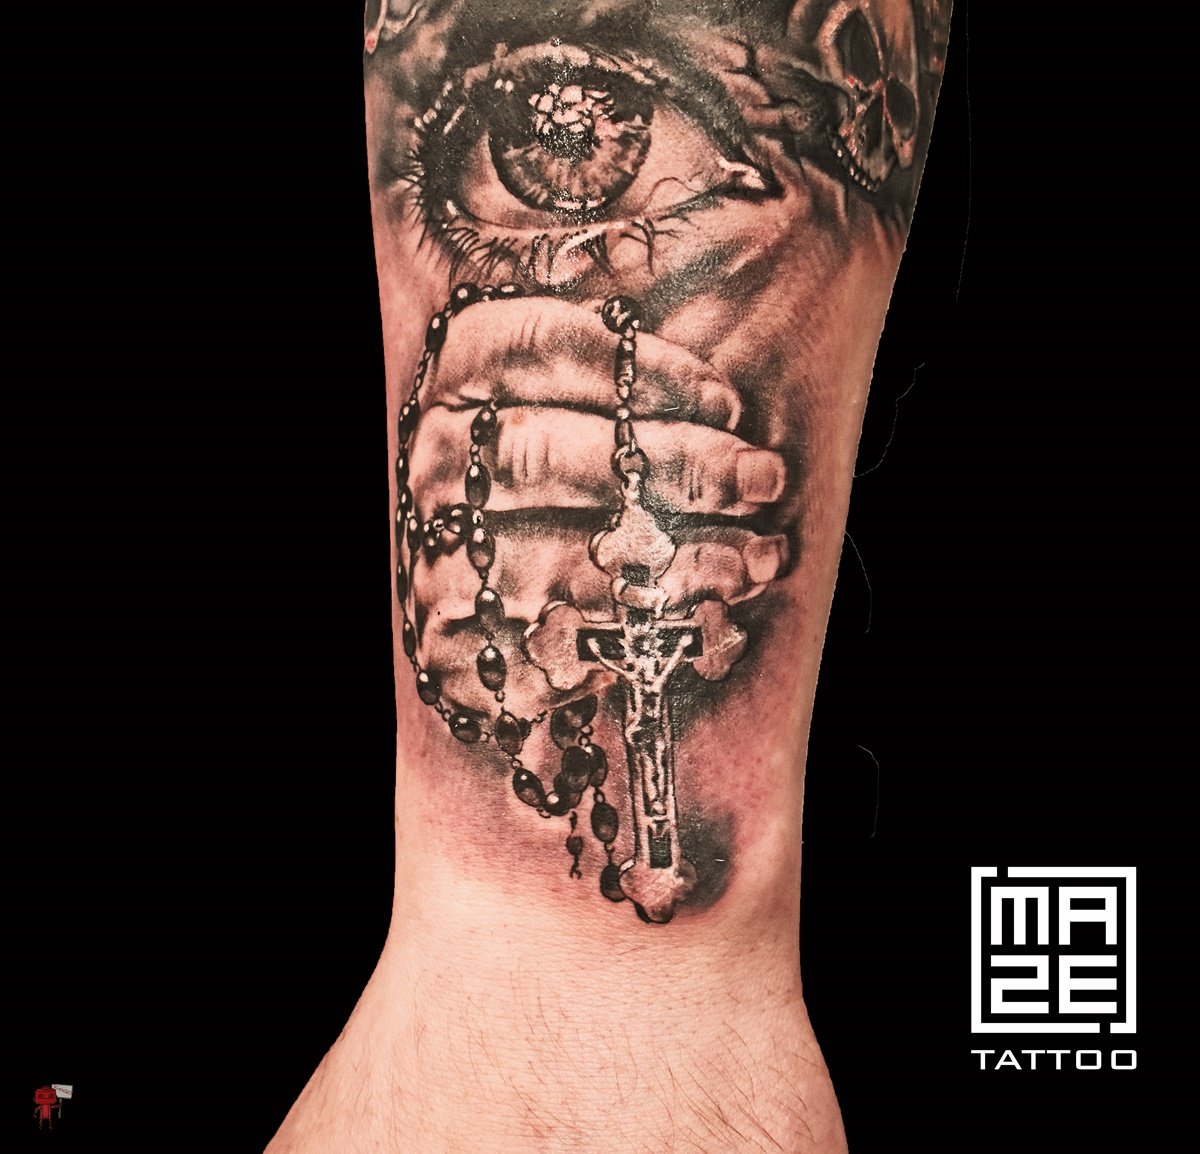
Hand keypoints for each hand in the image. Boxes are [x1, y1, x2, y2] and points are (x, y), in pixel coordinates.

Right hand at [402, 294, 790, 716]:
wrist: (488, 609)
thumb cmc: (556, 489)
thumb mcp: (572, 407)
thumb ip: (623, 383)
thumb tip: (725, 409)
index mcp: (455, 380)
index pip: (533, 346)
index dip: (638, 369)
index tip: (727, 402)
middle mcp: (436, 466)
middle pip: (544, 453)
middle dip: (670, 465)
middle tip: (762, 477)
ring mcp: (439, 559)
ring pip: (559, 552)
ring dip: (677, 558)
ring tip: (757, 556)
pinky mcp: (456, 646)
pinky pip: (560, 642)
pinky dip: (647, 631)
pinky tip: (715, 616)